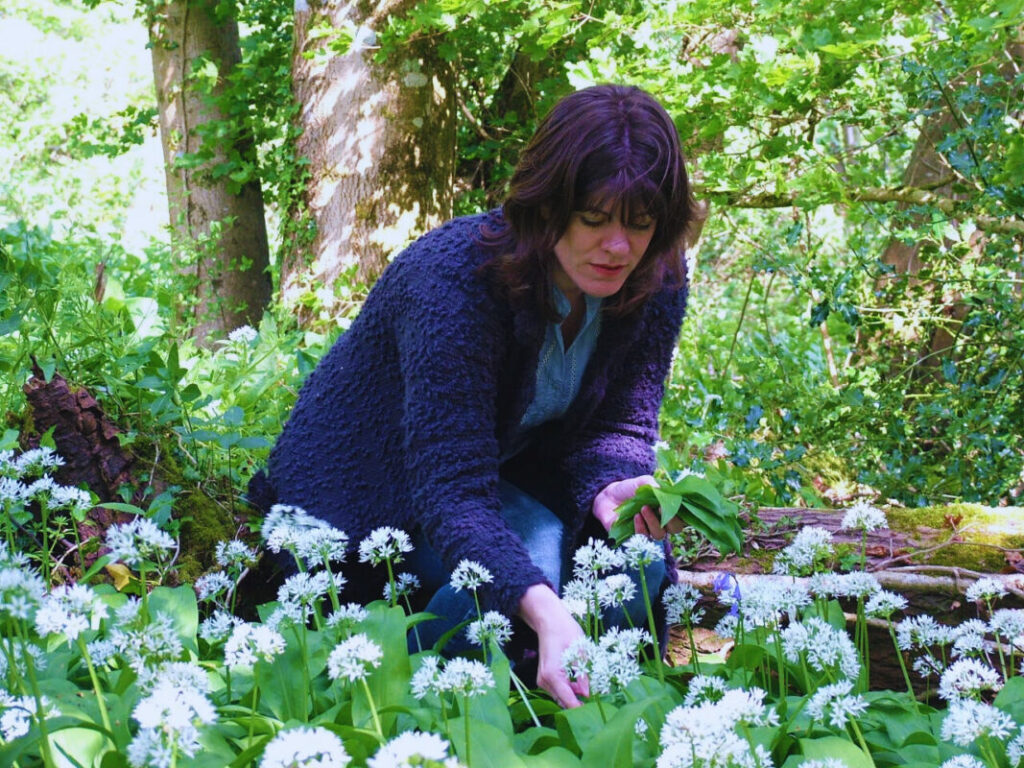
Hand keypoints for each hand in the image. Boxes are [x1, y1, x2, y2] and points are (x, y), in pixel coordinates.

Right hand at [518, 584, 587, 707]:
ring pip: (561, 696)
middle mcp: (544, 680)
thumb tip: (588, 694)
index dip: (581, 708)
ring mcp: (543, 679)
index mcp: (553, 675)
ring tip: (588, 685)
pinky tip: (579, 681)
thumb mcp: (581, 652)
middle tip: (596, 698)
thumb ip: (584, 675)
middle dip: (579, 701)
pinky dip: (569, 688)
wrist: (550, 620)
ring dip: (574, 695)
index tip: (595, 711)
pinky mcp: (544, 677)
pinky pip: (558, 689)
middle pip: (564, 701)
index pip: (568, 701)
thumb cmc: (566, 631)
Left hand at [593, 475, 684, 539]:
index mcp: (668, 508)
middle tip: (659, 507)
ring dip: (653, 522)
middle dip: (671, 520)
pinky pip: (643, 538)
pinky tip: (636, 517)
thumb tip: (662, 491)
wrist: (608, 496)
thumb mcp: (642, 482)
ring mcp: (649, 530)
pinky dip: (641, 528)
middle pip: (676, 528)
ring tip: (643, 509)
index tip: (677, 503)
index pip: (684, 515)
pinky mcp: (636, 537)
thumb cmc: (629, 489)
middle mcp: (662, 521)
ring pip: (660, 534)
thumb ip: (653, 485)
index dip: (684, 513)